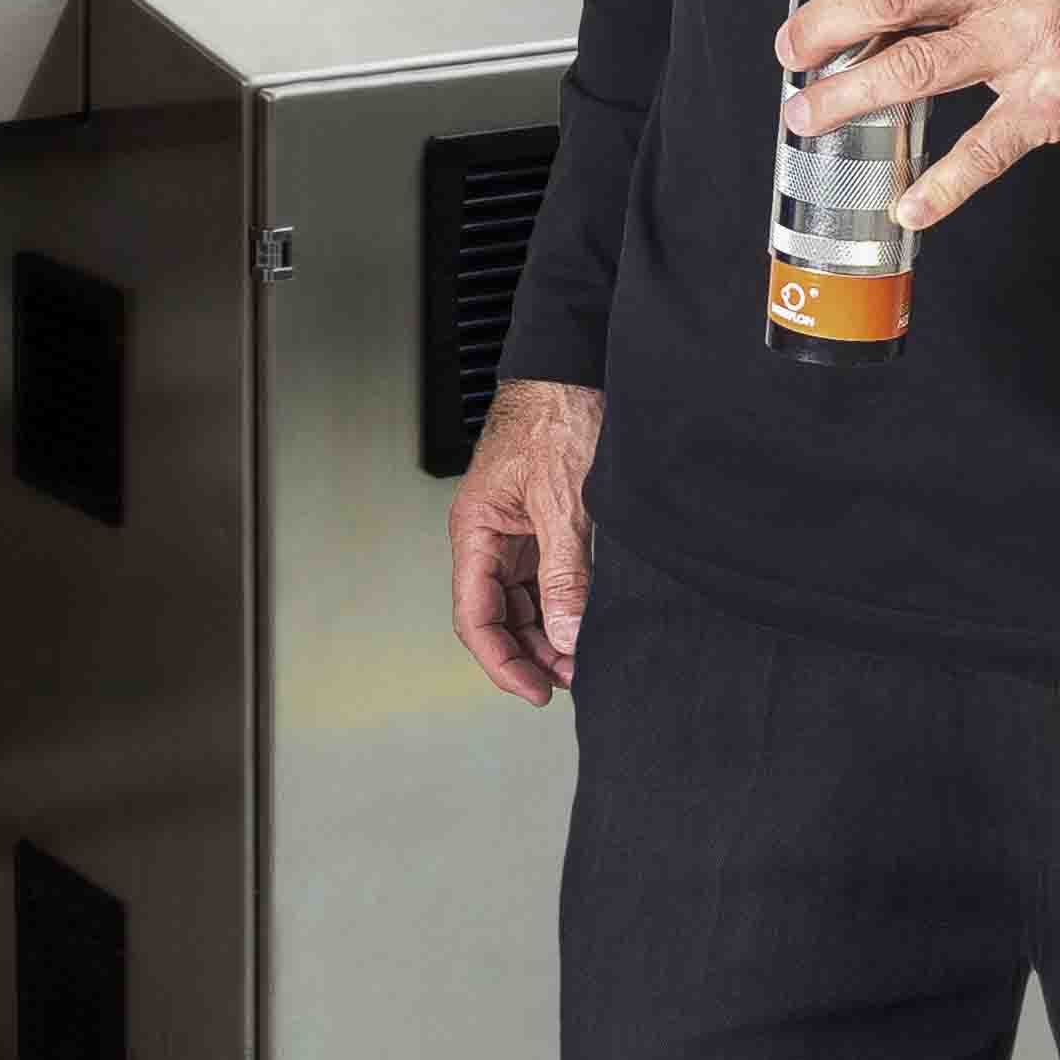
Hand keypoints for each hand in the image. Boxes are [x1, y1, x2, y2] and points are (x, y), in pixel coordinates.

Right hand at [448, 377, 601, 702]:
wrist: (574, 369)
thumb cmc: (556, 416)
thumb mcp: (564, 502)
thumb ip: (566, 573)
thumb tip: (569, 636)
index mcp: (476, 531)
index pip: (475, 616)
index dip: (502, 662)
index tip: (535, 691)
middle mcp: (490, 537)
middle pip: (497, 617)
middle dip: (530, 655)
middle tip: (570, 681)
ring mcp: (516, 533)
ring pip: (522, 604)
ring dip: (548, 636)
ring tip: (581, 661)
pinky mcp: (543, 525)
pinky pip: (545, 580)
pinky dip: (563, 606)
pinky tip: (585, 625)